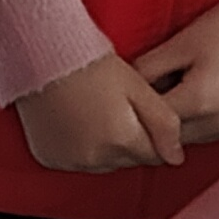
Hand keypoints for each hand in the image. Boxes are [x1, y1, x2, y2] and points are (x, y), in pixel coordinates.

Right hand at [15, 51, 187, 173]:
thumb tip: (177, 157)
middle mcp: (95, 157)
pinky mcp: (51, 158)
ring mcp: (70, 160)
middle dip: (130, 140)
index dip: (152, 133)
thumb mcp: (137, 87)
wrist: (41, 55)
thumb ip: (164, 124)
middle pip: (128, 160)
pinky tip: (76, 122)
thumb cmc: (89, 63)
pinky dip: (80, 148)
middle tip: (116, 106)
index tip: (140, 111)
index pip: (154, 155)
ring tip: (96, 111)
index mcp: (121, 139)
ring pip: (103, 164)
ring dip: (106, 147)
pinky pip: (76, 162)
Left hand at [136, 0, 218, 144]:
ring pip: (195, 139)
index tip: (128, 99)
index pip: (151, 122)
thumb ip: (148, 69)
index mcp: (201, 102)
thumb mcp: (183, 42)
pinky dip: (207, 122)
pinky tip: (207, 96)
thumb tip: (125, 83)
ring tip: (178, 92)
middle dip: (156, 122)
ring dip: (182, 124)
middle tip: (149, 96)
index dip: (135, 110)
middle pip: (172, 138)